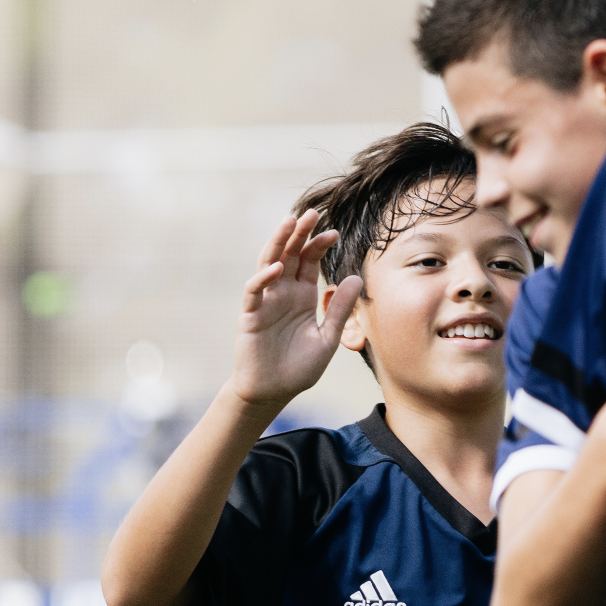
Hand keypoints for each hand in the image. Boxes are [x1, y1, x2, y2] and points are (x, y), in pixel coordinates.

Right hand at [228, 210, 363, 412]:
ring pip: (269, 263)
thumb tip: (355, 278)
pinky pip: (254, 292)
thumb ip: (339, 310)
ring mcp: (265, 302)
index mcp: (302, 295)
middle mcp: (283, 293)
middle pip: (290, 254)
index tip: (334, 232)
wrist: (273, 393)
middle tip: (312, 212)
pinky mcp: (250, 316)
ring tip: (289, 222)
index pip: (310, 261)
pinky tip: (277, 268)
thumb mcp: (328, 338)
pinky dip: (263, 278)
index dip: (319, 245)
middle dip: (300, 233)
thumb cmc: (299, 367)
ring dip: (278, 243)